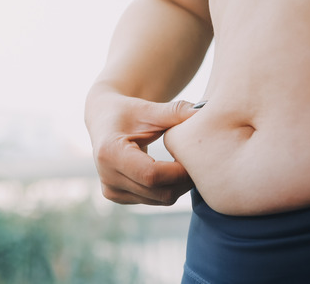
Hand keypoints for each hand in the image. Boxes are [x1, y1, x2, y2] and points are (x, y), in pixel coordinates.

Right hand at [85, 90, 197, 205]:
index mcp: (110, 152)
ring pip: (160, 199)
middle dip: (184, 180)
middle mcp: (107, 177)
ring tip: (187, 163)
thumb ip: (176, 112)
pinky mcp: (117, 197)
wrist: (104, 119)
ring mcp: (111, 191)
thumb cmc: (129, 111)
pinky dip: (170, 188)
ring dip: (180, 186)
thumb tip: (204, 110)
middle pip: (159, 192)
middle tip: (199, 162)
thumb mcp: (150, 109)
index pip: (152, 175)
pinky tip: (174, 170)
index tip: (197, 158)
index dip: (179, 171)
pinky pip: (155, 200)